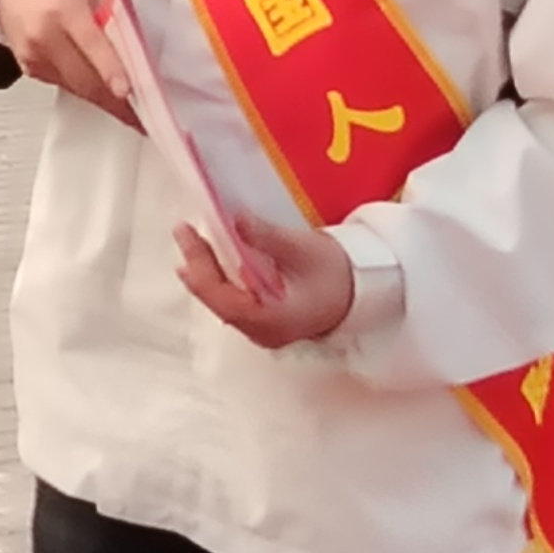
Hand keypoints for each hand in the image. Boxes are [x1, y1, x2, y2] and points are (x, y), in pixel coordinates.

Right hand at [0, 0, 134, 123]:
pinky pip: (63, 83)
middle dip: (113, 99)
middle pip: (83, 77)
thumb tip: (135, 47)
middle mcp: (44, 35)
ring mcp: (33, 54)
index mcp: (64, 9)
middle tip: (139, 112)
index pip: (91, 46)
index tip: (127, 91)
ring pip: (74, 87)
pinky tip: (99, 90)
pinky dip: (83, 88)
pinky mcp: (29, 67)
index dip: (111, 71)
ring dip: (101, 98)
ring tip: (126, 109)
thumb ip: (113, 15)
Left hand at [175, 210, 356, 350]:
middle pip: (220, 302)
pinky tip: (214, 261)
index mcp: (272, 321)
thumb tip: (237, 221)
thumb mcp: (304, 251)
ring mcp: (265, 328)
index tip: (189, 239)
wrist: (369, 293)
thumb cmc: (340, 275)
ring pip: (225, 303)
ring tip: (192, 243)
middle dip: (199, 267)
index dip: (202, 270)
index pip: (225, 301)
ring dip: (208, 272)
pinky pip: (236, 301)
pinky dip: (222, 279)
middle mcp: (264, 331)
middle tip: (184, 233)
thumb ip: (268, 238)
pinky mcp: (268, 319)